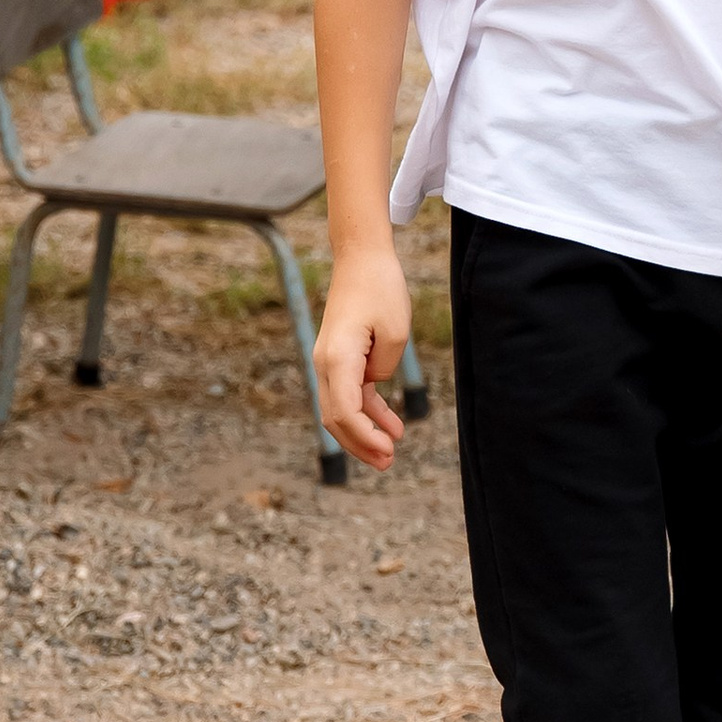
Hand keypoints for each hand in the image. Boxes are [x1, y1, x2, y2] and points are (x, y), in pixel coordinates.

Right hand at [312, 242, 413, 469]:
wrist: (361, 258)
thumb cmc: (380, 288)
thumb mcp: (395, 331)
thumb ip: (384, 367)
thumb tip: (373, 384)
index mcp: (337, 358)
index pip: (345, 411)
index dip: (365, 437)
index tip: (389, 449)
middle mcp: (326, 363)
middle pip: (336, 418)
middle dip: (360, 445)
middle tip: (387, 463)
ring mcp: (329, 360)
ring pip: (341, 409)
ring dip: (362, 433)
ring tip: (388, 453)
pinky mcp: (340, 356)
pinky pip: (350, 393)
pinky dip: (367, 411)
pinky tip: (390, 424)